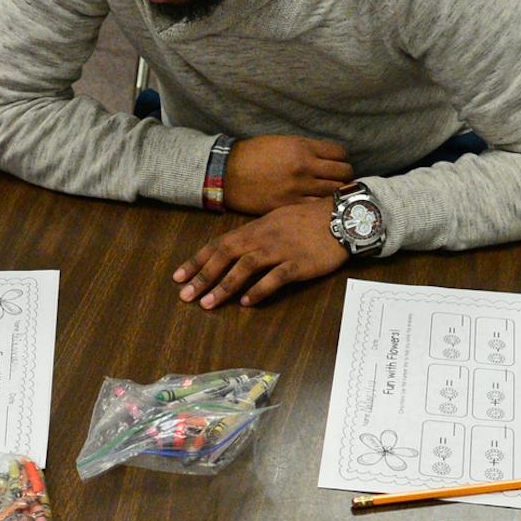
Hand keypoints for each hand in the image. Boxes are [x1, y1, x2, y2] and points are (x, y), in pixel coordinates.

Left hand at [173, 198, 347, 308]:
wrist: (342, 216)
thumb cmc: (309, 219)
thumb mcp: (276, 220)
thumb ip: (255, 235)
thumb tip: (236, 250)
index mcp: (255, 228)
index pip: (219, 244)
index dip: (197, 261)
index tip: (178, 276)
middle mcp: (262, 238)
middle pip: (225, 256)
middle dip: (202, 276)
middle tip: (184, 295)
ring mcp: (280, 250)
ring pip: (245, 267)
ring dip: (224, 286)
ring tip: (207, 304)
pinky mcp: (298, 264)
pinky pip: (275, 278)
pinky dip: (259, 290)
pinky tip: (246, 303)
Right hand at [220, 135, 354, 214]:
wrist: (227, 173)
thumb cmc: (252, 155)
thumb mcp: (282, 142)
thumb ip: (305, 149)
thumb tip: (325, 158)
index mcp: (303, 147)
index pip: (340, 153)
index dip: (342, 160)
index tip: (337, 165)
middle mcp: (305, 166)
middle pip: (343, 173)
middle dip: (344, 177)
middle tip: (338, 182)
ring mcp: (298, 187)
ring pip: (334, 192)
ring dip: (335, 194)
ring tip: (330, 196)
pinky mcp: (288, 205)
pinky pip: (316, 207)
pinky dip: (319, 207)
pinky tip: (316, 207)